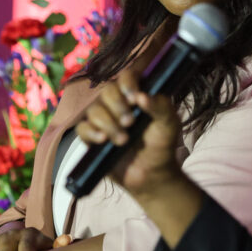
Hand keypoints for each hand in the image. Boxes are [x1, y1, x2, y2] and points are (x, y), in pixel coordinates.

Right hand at [74, 66, 183, 198]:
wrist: (152, 173)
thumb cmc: (161, 144)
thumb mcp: (169, 124)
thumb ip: (161, 106)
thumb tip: (142, 96)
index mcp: (135, 95)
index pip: (126, 77)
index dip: (127, 84)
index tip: (134, 99)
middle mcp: (117, 104)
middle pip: (106, 92)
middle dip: (117, 106)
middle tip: (130, 122)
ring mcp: (103, 120)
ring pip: (93, 110)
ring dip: (108, 124)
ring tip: (123, 140)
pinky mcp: (92, 137)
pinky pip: (82, 128)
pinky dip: (92, 133)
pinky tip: (103, 140)